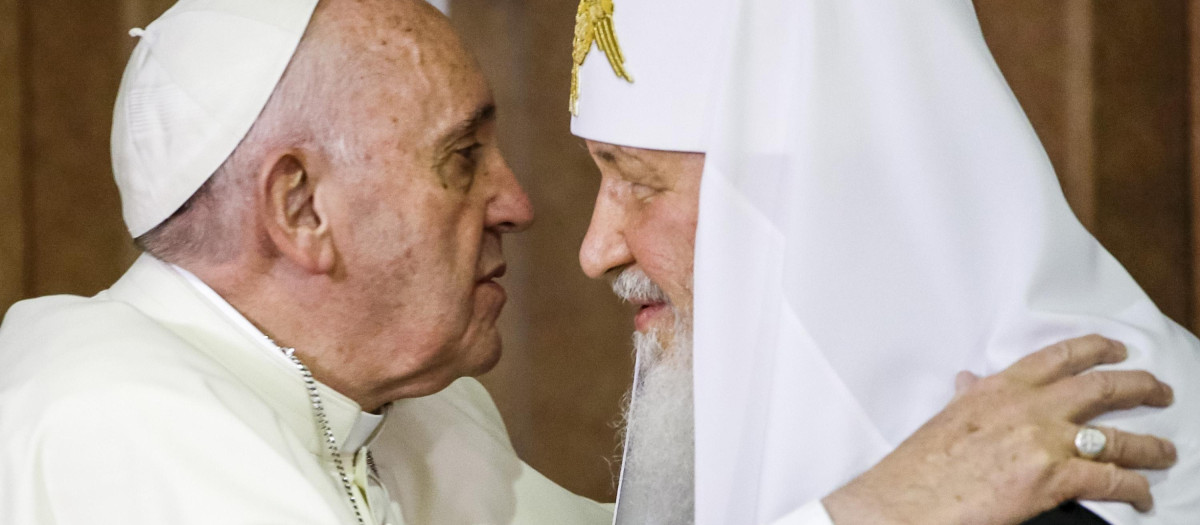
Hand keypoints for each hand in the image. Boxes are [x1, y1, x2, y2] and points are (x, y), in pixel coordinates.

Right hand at [821, 335, 1175, 524]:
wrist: (904, 501)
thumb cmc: (918, 469)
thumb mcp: (945, 419)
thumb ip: (968, 398)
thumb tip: (968, 382)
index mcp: (998, 389)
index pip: (1059, 357)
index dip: (1096, 348)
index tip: (1116, 348)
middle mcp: (1028, 408)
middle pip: (1102, 387)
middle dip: (1140, 386)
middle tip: (1159, 391)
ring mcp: (1043, 442)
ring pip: (1117, 436)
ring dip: (1150, 445)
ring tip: (1165, 452)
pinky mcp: (1052, 479)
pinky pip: (1111, 479)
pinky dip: (1134, 488)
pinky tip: (1141, 494)